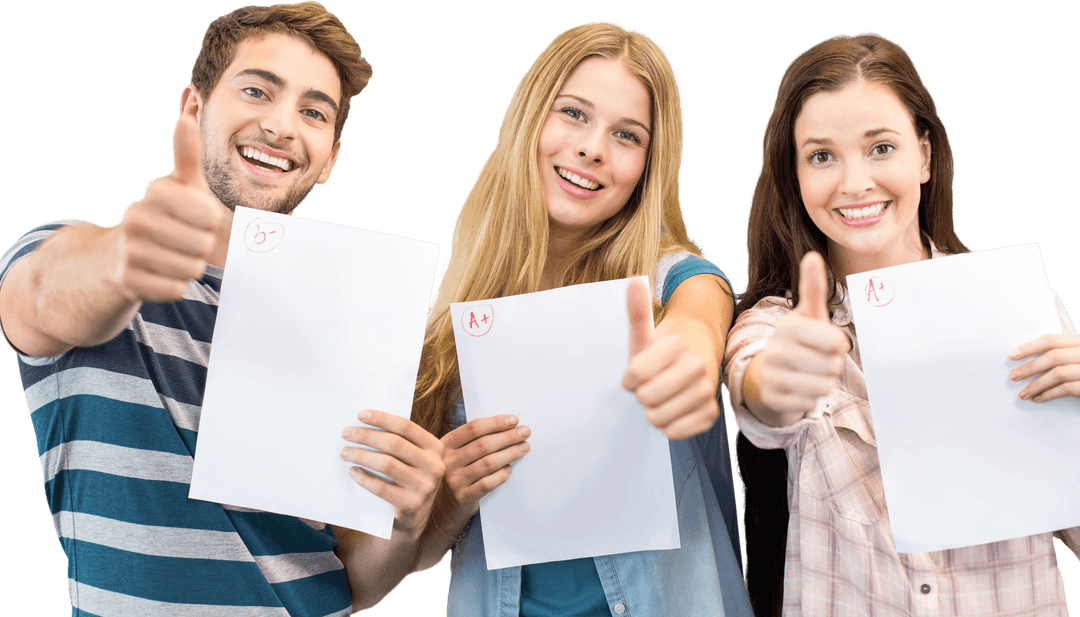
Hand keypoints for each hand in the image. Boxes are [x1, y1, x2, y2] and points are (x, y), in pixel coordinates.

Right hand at [107, 115, 222, 301]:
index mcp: (154, 191)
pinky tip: (160, 273)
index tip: (196, 217)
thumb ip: (187, 155)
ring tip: (172, 255)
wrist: (119, 254)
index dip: (210, 221)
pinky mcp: (128, 281)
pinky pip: (176, 289)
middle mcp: (136, 217)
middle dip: (201, 245)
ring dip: (190, 266)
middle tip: (184, 239)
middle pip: (203, 244)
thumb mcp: (179, 185)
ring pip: (192, 268)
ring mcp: (129, 250)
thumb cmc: (166, 215)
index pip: (210, 215)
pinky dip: (175, 285)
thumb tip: (188, 117)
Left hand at [340, 409, 445, 535]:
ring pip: (387, 464)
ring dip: (361, 455)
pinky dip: (364, 478)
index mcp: (436, 448)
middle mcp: (434, 466)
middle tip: (346, 433)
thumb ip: (402, 442)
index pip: (406, 426)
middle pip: (394, 443)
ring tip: (345, 452)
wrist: (415, 518)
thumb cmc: (408, 480)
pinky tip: (353, 471)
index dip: (382, 418)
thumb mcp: (415, 459)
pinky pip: (381, 487)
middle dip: (366, 436)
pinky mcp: (411, 505)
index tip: (360, 415)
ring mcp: (424, 487)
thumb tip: (366, 422)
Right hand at [438, 415, 529, 523]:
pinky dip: (501, 475)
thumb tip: (509, 426)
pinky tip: (509, 469)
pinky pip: (487, 483)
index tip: (514, 420)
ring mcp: (454, 480)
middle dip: (508, 436)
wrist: (445, 505)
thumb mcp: (458, 452)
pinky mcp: (463, 497)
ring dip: (510, 453)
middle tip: (525, 432)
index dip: (495, 423)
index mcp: (446, 444)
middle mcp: (448, 461)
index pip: (473, 429)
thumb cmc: (459, 471)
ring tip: (524, 447)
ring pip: (488, 463)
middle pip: (483, 444)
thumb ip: (475, 440)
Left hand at [622, 279, 718, 439]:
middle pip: (646, 399)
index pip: (633, 376)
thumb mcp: (644, 335)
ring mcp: (706, 390)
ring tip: (663, 396)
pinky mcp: (710, 414)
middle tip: (652, 383)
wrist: (694, 361)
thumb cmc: (660, 352)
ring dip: (653, 411)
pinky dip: (667, 426)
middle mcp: (696, 366)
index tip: (640, 369)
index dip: (630, 377)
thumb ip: (637, 312)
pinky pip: (673, 433)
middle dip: (641, 394)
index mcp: (675, 345)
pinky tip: (673, 410)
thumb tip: (633, 280)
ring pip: (657, 419)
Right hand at [747, 252, 847, 425]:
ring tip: (808, 375)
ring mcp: (771, 375)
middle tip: (816, 362)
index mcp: (788, 326)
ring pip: (823, 386)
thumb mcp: (806, 316)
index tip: (825, 343)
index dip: (838, 345)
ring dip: (822, 383)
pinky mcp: (772, 398)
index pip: (837, 341)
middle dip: (831, 366)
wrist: (764, 377)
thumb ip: (812, 288)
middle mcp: (776, 350)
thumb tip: (813, 255)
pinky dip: (809, 399)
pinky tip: (797, 390)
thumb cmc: (796, 343)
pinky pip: (810, 403)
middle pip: (833, 365)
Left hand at [1010, 333, 1079, 401]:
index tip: (1012, 356)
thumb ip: (1060, 354)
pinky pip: (1066, 389)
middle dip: (1030, 367)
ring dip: (1036, 385)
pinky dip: (1049, 394)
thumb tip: (1027, 360)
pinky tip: (1038, 398)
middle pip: (1053, 357)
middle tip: (1013, 376)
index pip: (1052, 340)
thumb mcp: (1074, 356)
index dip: (1029, 347)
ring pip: (1058, 374)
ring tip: (1023, 393)